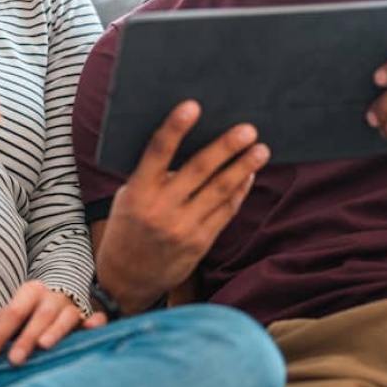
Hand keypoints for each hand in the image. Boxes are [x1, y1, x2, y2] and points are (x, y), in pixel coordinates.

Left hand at [0, 280, 106, 365]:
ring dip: (55, 331)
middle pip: (40, 315)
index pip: (12, 312)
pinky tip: (88, 329)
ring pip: (67, 317)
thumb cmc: (27, 316)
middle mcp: (53, 297)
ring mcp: (73, 307)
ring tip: (43, 346)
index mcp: (30, 292)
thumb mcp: (6, 317)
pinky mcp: (90, 318)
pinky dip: (94, 324)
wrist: (58, 301)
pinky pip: (97, 319)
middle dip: (26, 338)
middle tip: (14, 360)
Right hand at [96, 101, 268, 312]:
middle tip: (247, 129)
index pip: (157, 154)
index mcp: (138, 193)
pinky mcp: (200, 243)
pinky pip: (225, 212)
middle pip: (199, 171)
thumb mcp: (128, 198)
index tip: (192, 106)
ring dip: (243, 168)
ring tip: (260, 150)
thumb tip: (189, 146)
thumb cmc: (127, 228)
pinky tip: (248, 175)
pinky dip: (239, 191)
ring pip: (220, 191)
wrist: (125, 280)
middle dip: (226, 148)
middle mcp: (162, 209)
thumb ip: (154, 177)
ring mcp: (183, 228)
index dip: (174, 128)